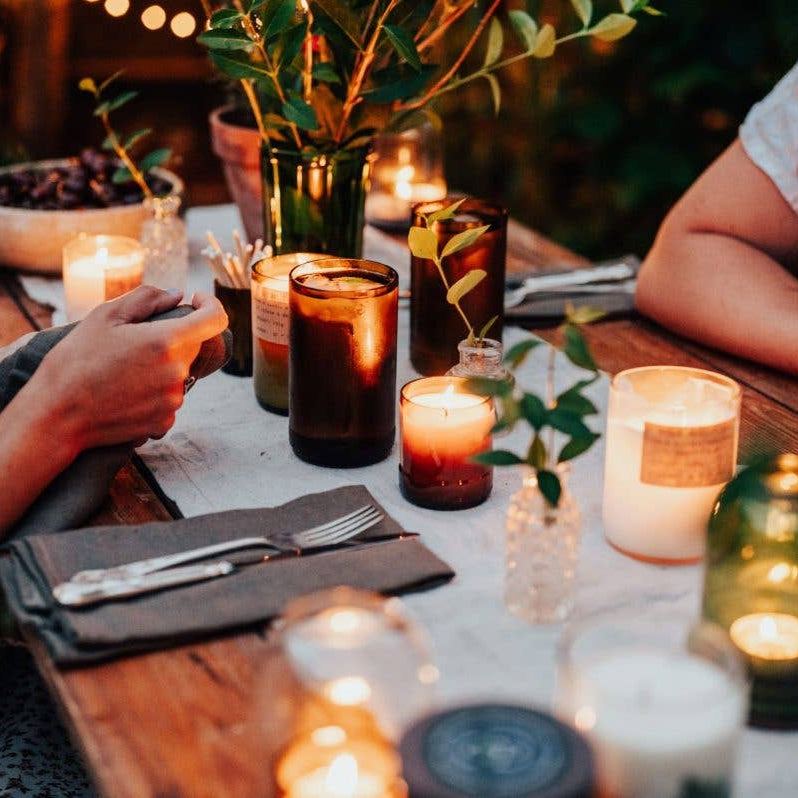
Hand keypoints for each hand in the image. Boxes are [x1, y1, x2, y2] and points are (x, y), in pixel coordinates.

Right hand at [37, 285, 227, 450]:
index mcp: (166, 342)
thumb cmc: (75, 361)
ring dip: (161, 366)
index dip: (210, 304)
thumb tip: (176, 294)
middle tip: (134, 341)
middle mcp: (177, 373)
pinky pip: (169, 398)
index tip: (195, 300)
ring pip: (179, 373)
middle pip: (192, 345)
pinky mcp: (165, 422)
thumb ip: (146, 299)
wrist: (56, 414)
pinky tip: (125, 392)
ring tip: (123, 371)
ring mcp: (173, 401)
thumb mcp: (105, 317)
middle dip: (172, 337)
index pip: (215, 319)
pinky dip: (154, 392)